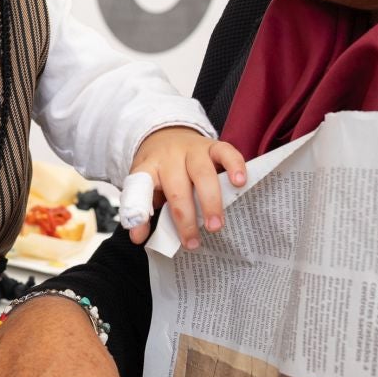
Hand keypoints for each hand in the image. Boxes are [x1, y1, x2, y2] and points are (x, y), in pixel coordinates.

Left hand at [128, 126, 247, 249]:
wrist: (167, 134)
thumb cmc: (160, 170)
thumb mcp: (146, 186)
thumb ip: (142, 209)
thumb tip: (138, 237)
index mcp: (149, 167)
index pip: (139, 186)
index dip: (138, 209)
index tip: (138, 236)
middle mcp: (170, 157)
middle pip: (177, 187)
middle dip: (185, 217)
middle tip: (192, 242)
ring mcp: (193, 149)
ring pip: (203, 173)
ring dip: (210, 202)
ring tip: (215, 226)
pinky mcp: (213, 145)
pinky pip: (226, 152)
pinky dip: (235, 166)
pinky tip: (239, 183)